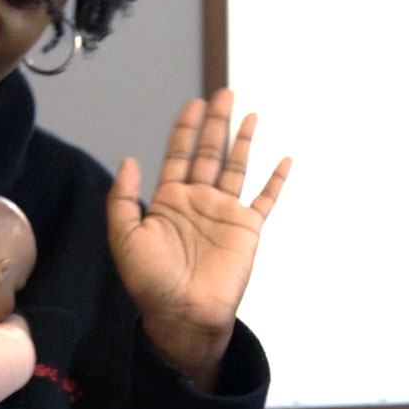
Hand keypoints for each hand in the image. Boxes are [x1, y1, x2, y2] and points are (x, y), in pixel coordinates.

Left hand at [107, 88, 289, 390]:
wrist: (184, 314)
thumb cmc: (151, 282)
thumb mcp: (125, 238)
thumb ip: (123, 199)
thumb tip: (130, 160)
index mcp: (169, 201)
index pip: (178, 155)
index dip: (185, 129)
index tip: (193, 104)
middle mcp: (199, 201)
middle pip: (210, 152)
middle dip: (216, 123)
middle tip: (223, 93)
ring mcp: (225, 213)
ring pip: (237, 167)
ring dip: (243, 140)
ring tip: (249, 113)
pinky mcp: (248, 228)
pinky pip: (265, 198)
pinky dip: (276, 179)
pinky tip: (285, 159)